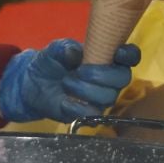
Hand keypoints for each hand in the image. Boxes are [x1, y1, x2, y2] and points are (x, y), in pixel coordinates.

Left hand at [0, 40, 141, 124]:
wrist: (33, 83)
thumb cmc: (52, 62)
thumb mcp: (55, 50)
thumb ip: (65, 48)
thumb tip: (75, 53)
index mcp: (107, 57)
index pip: (130, 56)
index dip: (129, 54)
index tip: (118, 52)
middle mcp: (109, 79)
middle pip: (123, 78)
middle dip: (103, 74)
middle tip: (80, 71)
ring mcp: (101, 98)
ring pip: (108, 97)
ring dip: (86, 89)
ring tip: (66, 83)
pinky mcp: (88, 114)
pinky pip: (92, 114)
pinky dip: (78, 107)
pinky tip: (64, 101)